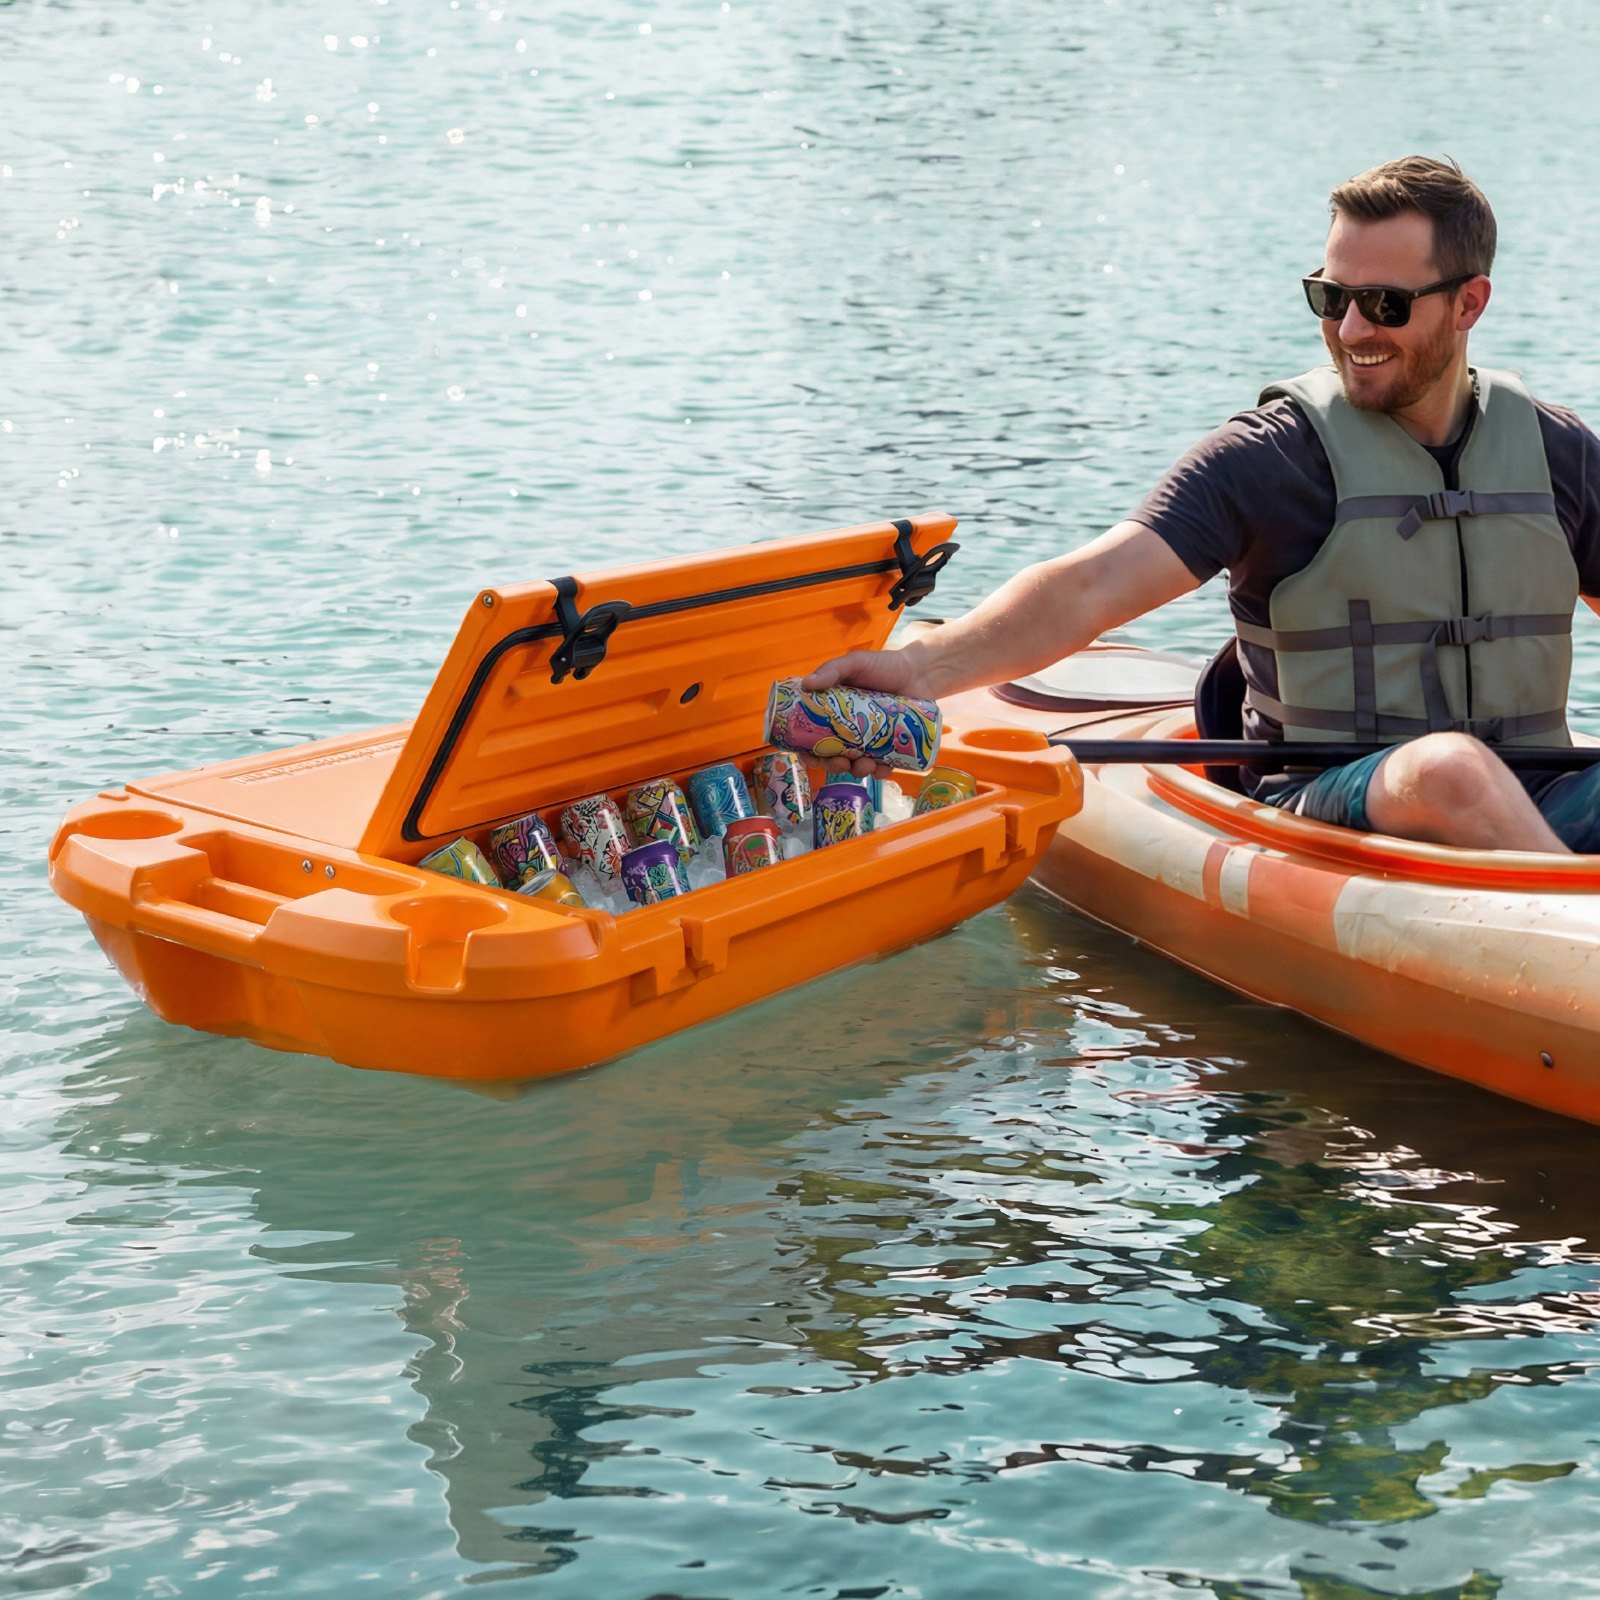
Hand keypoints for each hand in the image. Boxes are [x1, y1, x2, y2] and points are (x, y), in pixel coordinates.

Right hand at [799, 649, 940, 779]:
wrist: (919, 672)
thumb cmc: (884, 665)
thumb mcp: (855, 663)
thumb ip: (832, 670)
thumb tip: (806, 684)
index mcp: (832, 712)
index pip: (813, 736)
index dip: (808, 750)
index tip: (811, 757)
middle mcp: (847, 729)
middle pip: (832, 755)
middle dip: (833, 765)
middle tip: (841, 763)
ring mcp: (868, 740)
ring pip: (856, 764)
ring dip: (857, 770)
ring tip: (866, 764)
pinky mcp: (889, 747)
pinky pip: (882, 766)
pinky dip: (880, 772)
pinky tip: (882, 768)